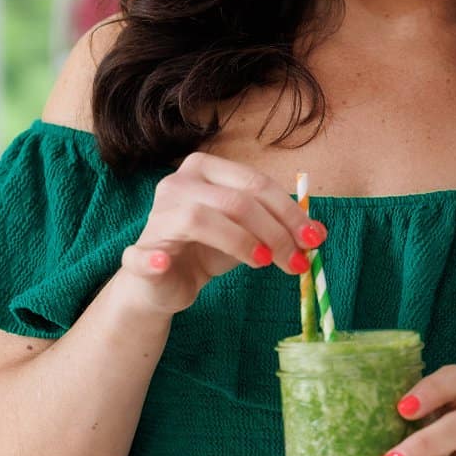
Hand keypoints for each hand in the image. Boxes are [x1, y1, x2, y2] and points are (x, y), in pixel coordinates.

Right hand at [118, 151, 325, 316]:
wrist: (162, 285)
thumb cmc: (207, 250)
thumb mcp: (249, 235)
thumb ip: (278, 229)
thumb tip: (318, 234)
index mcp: (205, 169)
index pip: (255, 183)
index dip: (289, 211)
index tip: (314, 239)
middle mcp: (178, 183)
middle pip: (236, 200)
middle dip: (275, 231)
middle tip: (298, 260)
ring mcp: (156, 216)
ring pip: (202, 218)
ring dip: (241, 243)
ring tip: (265, 263)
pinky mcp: (137, 252)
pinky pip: (143, 254)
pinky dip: (154, 259)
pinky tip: (165, 264)